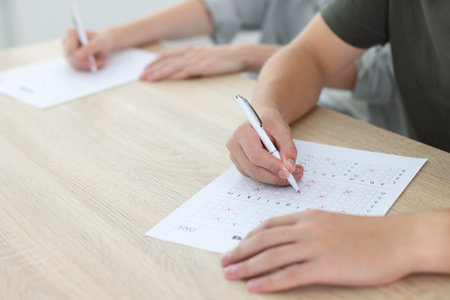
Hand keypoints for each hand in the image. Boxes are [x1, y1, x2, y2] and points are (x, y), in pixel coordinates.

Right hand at [62, 28, 113, 70]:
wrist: (105, 41)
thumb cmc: (103, 39)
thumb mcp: (100, 42)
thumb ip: (90, 47)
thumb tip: (77, 55)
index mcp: (71, 33)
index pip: (70, 51)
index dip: (81, 59)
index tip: (95, 63)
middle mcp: (66, 41)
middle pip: (71, 58)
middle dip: (86, 64)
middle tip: (101, 64)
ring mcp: (67, 50)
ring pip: (73, 64)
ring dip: (88, 66)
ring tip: (101, 63)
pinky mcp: (71, 57)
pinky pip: (77, 66)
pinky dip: (87, 67)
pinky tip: (96, 64)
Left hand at [140, 44, 245, 80]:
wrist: (238, 55)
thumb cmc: (221, 59)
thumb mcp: (202, 57)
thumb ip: (190, 61)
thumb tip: (178, 71)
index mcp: (188, 51)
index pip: (166, 55)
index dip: (153, 63)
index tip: (144, 70)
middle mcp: (190, 54)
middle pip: (166, 61)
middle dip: (152, 69)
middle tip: (141, 77)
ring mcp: (197, 60)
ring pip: (174, 67)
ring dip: (161, 73)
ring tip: (150, 79)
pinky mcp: (205, 67)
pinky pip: (189, 71)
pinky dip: (178, 75)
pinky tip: (170, 79)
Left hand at [221, 210, 421, 292]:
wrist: (397, 239)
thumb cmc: (368, 233)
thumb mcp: (333, 222)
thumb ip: (310, 228)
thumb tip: (290, 238)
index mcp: (308, 217)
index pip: (270, 225)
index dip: (250, 236)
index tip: (238, 245)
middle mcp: (307, 229)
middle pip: (264, 239)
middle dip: (240, 251)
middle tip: (224, 260)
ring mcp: (315, 247)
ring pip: (271, 256)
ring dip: (247, 266)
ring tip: (230, 273)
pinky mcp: (325, 267)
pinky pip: (289, 275)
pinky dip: (268, 282)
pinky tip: (255, 287)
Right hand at [226, 107, 301, 185]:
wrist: (262, 120)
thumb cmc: (270, 123)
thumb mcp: (282, 129)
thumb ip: (288, 148)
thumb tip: (290, 167)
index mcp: (242, 132)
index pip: (255, 154)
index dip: (272, 165)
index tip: (287, 172)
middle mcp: (234, 144)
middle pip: (253, 168)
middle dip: (274, 176)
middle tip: (293, 177)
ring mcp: (234, 156)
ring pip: (254, 174)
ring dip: (273, 178)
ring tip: (292, 175)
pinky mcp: (239, 164)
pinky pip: (254, 175)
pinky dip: (268, 177)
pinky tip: (280, 172)